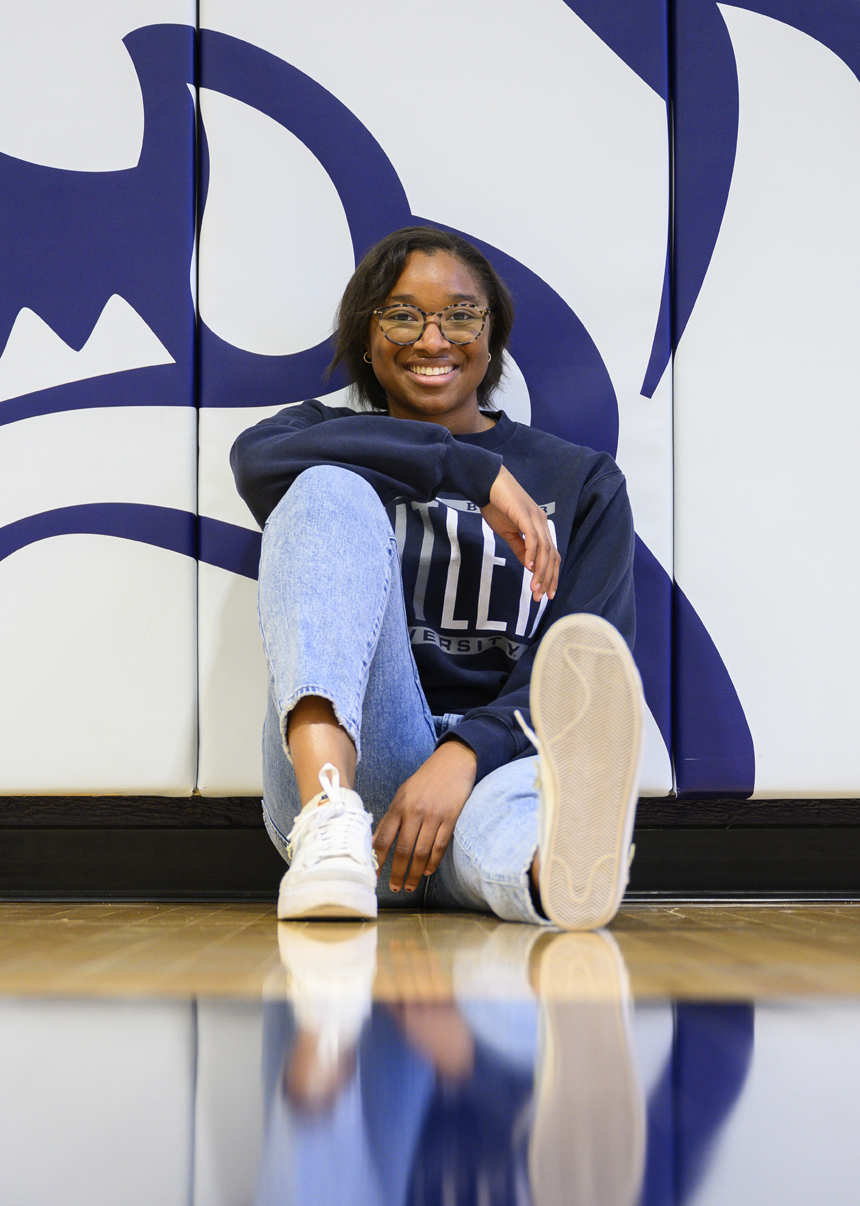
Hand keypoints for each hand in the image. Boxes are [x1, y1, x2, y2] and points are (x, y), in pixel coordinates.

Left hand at [373, 740, 477, 892]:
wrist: (453, 762)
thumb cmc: (425, 780)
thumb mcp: (402, 794)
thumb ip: (390, 818)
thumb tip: (375, 842)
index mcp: (399, 806)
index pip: (384, 838)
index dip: (378, 860)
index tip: (373, 875)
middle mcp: (414, 812)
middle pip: (403, 850)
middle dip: (398, 873)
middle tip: (395, 888)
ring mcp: (433, 816)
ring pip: (422, 852)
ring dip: (415, 873)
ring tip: (410, 886)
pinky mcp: (451, 818)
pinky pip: (440, 846)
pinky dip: (433, 862)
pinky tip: (428, 871)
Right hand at [481, 465, 560, 600]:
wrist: (488, 483)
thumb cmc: (497, 505)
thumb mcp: (508, 532)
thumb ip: (520, 548)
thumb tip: (528, 566)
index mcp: (540, 527)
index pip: (552, 555)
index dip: (551, 575)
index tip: (546, 592)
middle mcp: (542, 523)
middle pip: (552, 556)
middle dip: (548, 578)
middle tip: (542, 597)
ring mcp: (536, 519)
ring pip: (545, 551)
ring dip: (540, 571)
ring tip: (535, 588)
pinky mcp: (525, 516)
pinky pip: (532, 539)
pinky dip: (532, 555)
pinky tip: (529, 568)